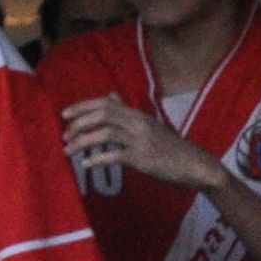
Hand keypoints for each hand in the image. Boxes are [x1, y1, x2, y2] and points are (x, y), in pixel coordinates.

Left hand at [59, 94, 220, 194]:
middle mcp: (139, 124)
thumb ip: (126, 111)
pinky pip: (115, 156)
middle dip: (78, 124)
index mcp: (138, 115)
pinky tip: (86, 164)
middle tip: (64, 136)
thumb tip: (108, 95)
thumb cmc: (170, 147)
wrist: (197, 166)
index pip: (105, 104)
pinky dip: (97, 159)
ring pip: (105, 134)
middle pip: (103, 115)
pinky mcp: (144, 158)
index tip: (64, 115)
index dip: (82, 107)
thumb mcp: (148, 124)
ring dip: (82, 142)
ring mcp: (142, 140)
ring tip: (68, 151)